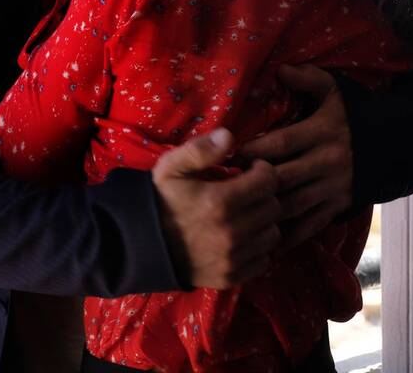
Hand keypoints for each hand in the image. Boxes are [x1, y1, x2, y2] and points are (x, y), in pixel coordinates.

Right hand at [152, 128, 282, 288]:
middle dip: (265, 195)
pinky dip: (258, 249)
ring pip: (273, 235)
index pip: (269, 181)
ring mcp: (231, 258)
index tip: (252, 170)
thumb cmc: (161, 201)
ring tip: (247, 214)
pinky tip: (243, 238)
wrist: (139, 245)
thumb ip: (200, 149)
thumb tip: (228, 135)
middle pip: (274, 208)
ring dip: (264, 222)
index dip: (264, 171)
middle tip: (249, 192)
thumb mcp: (171, 167)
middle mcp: (230, 232)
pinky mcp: (230, 277)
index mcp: (219, 202)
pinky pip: (264, 260)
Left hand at [239, 65, 353, 249]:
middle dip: (253, 183)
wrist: (397, 145)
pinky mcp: (340, 206)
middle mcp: (328, 161)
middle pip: (283, 178)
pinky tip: (268, 241)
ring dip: (266, 211)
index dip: (253, 150)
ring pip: (294, 205)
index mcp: (323, 131)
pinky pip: (312, 225)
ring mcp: (334, 187)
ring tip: (240, 213)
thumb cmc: (357, 115)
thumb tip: (280, 69)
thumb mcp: (337, 92)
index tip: (230, 155)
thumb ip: (309, 79)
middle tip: (228, 186)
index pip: (282, 143)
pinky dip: (290, 236)